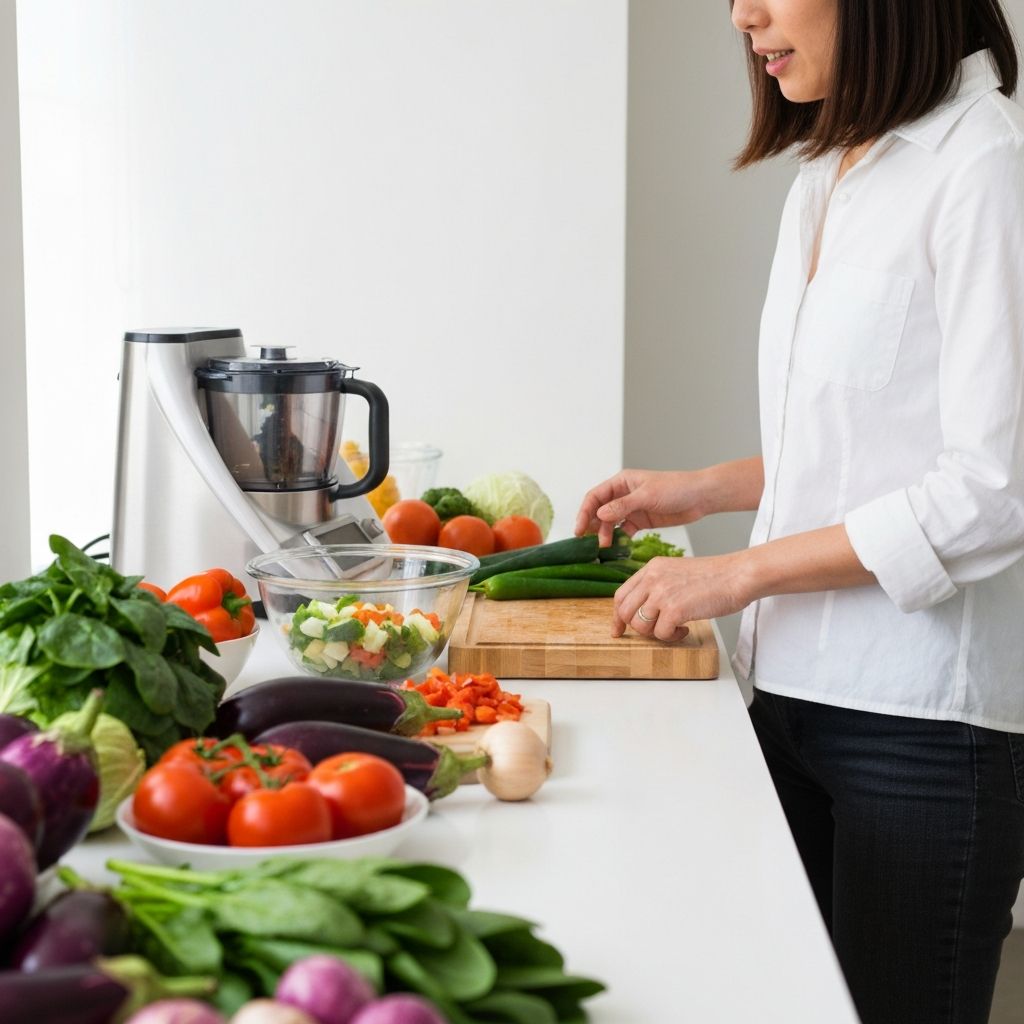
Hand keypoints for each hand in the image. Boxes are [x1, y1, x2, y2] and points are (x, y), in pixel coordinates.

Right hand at [574, 469, 710, 547]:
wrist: (700, 497)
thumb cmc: (675, 488)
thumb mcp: (646, 496)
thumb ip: (622, 506)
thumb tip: (599, 514)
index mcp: (622, 482)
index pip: (595, 497)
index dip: (584, 512)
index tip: (579, 530)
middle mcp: (624, 494)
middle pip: (600, 510)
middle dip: (593, 525)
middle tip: (589, 542)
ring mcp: (632, 508)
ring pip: (611, 522)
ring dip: (605, 533)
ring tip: (605, 546)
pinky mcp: (642, 520)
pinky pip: (624, 530)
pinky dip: (619, 538)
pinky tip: (616, 547)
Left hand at [613, 551, 754, 640]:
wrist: (737, 575)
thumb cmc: (714, 577)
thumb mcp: (676, 572)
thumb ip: (657, 585)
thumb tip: (643, 610)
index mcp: (651, 568)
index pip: (621, 595)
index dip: (618, 616)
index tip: (618, 630)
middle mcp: (652, 578)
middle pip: (625, 612)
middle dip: (638, 628)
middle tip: (655, 631)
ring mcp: (662, 593)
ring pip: (640, 625)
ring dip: (657, 633)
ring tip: (676, 628)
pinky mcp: (675, 609)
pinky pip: (661, 634)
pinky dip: (673, 637)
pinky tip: (686, 628)